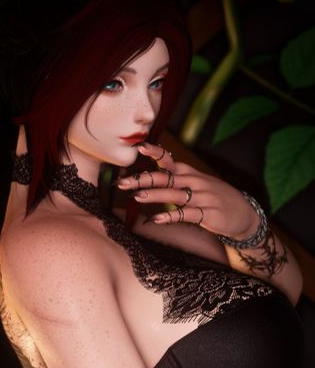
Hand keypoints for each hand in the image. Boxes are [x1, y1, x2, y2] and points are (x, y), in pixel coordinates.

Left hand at [117, 141, 258, 240]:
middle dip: (144, 179)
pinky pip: (186, 214)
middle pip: (167, 178)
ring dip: (155, 195)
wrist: (244, 213)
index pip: (170, 160)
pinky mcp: (207, 214)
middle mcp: (195, 182)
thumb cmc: (216, 198)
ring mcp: (202, 198)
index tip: (139, 147)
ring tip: (137, 196)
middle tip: (124, 182)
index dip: (155, 153)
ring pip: (175, 194)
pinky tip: (157, 219)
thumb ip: (177, 181)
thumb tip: (151, 178)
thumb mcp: (198, 184)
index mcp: (190, 174)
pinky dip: (171, 216)